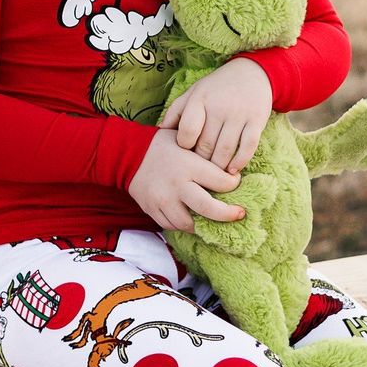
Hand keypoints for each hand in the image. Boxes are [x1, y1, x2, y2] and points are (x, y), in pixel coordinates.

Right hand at [127, 129, 244, 232]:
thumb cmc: (163, 145)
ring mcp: (163, 200)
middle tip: (239, 214)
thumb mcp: (186, 141)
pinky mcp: (152, 210)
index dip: (233, 183)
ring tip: (211, 219)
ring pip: (188, 223)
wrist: (127, 154)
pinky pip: (171, 226)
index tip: (235, 182)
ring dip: (203, 224)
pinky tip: (190, 218)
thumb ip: (206, 154)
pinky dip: (183, 225)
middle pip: (208, 208)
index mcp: (188, 165)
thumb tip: (230, 168)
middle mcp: (176, 185)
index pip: (221, 181)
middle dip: (227, 214)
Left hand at [158, 58, 272, 172]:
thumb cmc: (216, 88)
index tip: (187, 151)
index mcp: (200, 99)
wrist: (251, 73)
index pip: (187, 131)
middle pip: (206, 145)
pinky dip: (239, 162)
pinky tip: (232, 170)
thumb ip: (175, 112)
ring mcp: (239, 114)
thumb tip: (159, 134)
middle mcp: (219, 106)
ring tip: (213, 174)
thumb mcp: (193, 93)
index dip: (184, 146)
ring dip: (218, 167)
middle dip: (201, 162)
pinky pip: (247, 147)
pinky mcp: (257, 120)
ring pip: (225, 150)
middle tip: (199, 170)